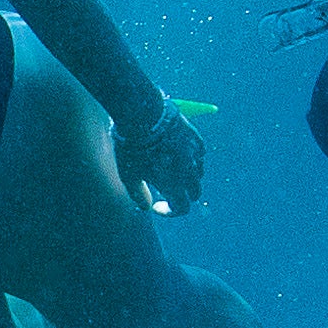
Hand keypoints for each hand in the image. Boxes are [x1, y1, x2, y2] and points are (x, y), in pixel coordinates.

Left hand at [123, 96, 212, 214]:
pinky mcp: (196, 138)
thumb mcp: (129, 176)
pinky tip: (179, 152)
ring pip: (198, 173)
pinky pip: (199, 154)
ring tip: (171, 168)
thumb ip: (139, 195)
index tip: (157, 205)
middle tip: (167, 188)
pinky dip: (192, 158)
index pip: (182, 208)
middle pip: (194, 193)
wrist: (142, 115)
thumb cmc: (132, 148)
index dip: (170, 211)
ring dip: (188, 176)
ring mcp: (195, 154)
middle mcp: (189, 173)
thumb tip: (147, 207)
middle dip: (182, 195)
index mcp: (175, 186)